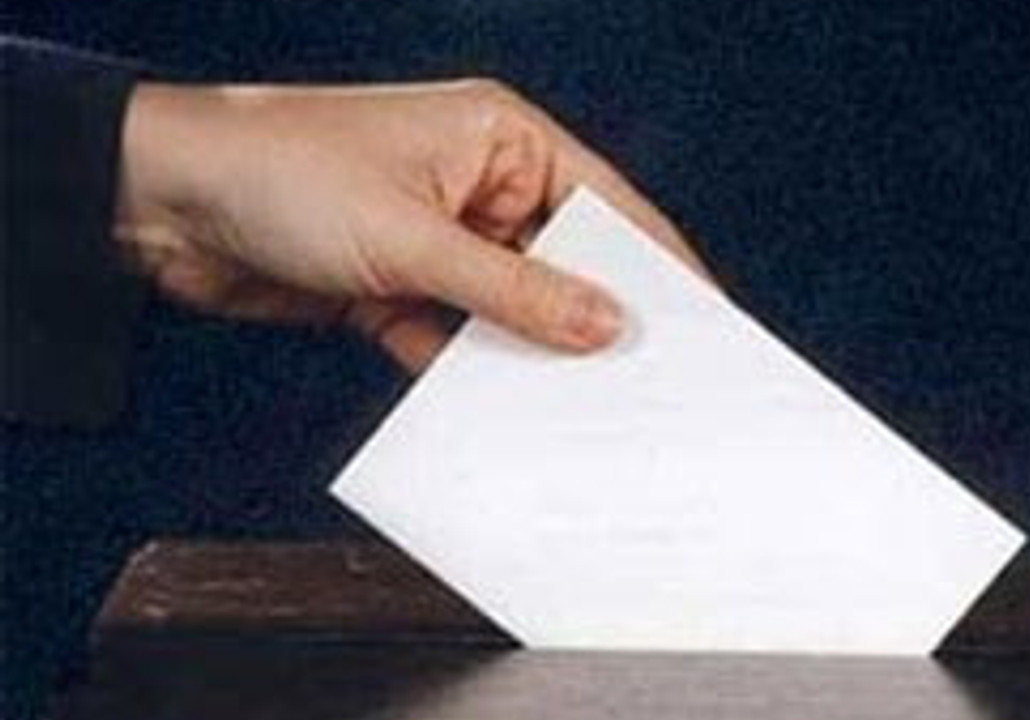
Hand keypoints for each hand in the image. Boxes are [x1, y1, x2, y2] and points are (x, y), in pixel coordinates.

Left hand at [114, 80, 709, 370]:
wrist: (159, 202)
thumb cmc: (282, 174)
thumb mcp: (414, 237)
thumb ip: (515, 288)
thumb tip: (606, 324)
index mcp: (501, 138)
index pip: (605, 205)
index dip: (657, 264)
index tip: (703, 318)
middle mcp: (479, 184)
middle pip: (563, 263)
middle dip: (593, 321)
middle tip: (643, 384)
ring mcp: (439, 238)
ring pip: (511, 307)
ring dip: (529, 353)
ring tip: (576, 409)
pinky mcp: (399, 285)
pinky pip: (457, 335)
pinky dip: (468, 368)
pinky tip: (493, 407)